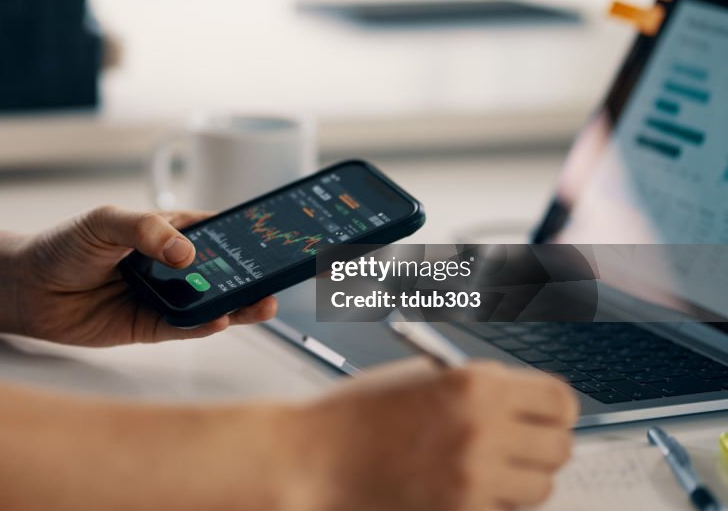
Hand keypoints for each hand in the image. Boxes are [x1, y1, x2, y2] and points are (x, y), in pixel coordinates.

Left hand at [15, 205, 277, 346]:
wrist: (29, 289)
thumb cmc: (65, 245)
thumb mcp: (105, 221)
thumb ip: (145, 230)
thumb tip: (184, 252)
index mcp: (168, 232)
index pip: (217, 231)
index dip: (246, 233)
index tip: (274, 235)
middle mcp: (172, 266)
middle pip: (223, 270)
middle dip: (252, 274)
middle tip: (277, 276)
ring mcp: (165, 297)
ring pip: (212, 302)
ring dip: (238, 303)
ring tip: (261, 303)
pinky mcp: (151, 327)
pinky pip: (185, 327)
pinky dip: (205, 325)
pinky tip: (220, 318)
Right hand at [285, 359, 577, 510]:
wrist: (316, 457)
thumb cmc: (360, 413)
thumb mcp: (424, 379)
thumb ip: (479, 388)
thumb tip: (528, 406)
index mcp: (476, 384)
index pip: (561, 401)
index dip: (555, 410)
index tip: (543, 416)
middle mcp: (483, 429)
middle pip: (559, 448)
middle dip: (542, 446)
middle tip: (518, 444)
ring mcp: (474, 477)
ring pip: (540, 487)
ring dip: (521, 479)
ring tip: (485, 467)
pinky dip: (494, 502)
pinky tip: (463, 486)